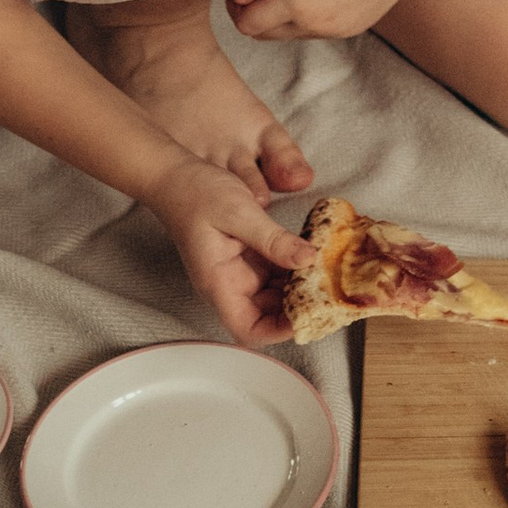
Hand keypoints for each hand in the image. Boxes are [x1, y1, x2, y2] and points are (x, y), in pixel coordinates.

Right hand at [145, 156, 311, 347]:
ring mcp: (241, 272)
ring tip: (328, 271)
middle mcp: (230, 284)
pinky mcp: (250, 258)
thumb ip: (273, 239)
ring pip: (277, 294)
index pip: (249, 330)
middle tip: (330, 289)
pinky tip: (315, 253)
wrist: (177, 176)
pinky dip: (297, 267)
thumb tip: (308, 259)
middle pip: (269, 316)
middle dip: (300, 307)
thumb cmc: (195, 194)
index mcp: (219, 283)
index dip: (279, 331)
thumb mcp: (239, 212)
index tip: (309, 314)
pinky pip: (277, 272)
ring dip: (302, 287)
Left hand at [227, 0, 446, 42]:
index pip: (247, 24)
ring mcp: (342, 29)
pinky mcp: (359, 25)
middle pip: (266, 33)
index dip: (235, 5)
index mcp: (301, 4)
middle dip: (255, 11)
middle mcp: (320, 25)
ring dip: (282, 13)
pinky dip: (309, 13)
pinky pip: (320, 28)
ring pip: (293, 32)